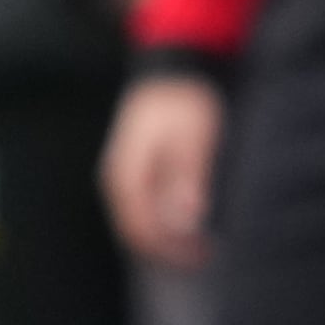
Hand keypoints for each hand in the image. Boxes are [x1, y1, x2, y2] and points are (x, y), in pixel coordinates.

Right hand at [105, 75, 223, 263]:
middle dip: (168, 249)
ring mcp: (125, 174)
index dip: (169, 250)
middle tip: (206, 255)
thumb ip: (187, 179)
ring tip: (202, 245)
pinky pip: (145, 206)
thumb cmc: (186, 102)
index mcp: (127, 175)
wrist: (174, 68)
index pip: (140, 229)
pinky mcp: (137, 170)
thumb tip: (186, 220)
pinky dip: (166, 221)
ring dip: (168, 237)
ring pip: (140, 220)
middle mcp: (119, 178)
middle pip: (136, 230)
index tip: (200, 256)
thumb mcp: (194, 139)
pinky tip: (190, 222)